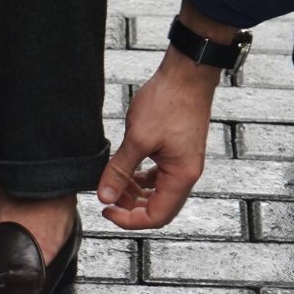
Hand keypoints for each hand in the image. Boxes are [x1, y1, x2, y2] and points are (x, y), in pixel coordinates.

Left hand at [96, 43, 219, 229]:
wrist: (187, 74)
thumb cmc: (168, 101)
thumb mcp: (137, 138)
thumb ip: (120, 171)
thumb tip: (106, 196)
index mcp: (182, 176)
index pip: (156, 216)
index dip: (129, 219)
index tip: (107, 211)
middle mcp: (187, 173)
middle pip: (159, 207)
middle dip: (131, 207)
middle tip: (108, 197)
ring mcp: (184, 162)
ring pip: (158, 192)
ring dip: (135, 192)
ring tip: (114, 182)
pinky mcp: (179, 151)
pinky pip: (160, 175)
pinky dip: (142, 178)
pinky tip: (127, 169)